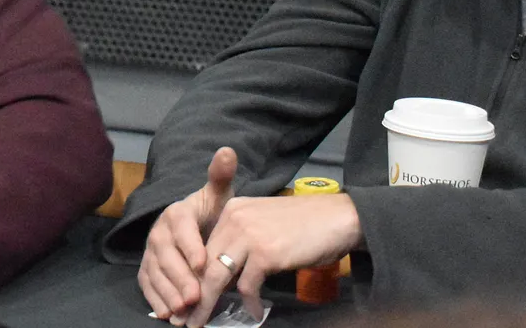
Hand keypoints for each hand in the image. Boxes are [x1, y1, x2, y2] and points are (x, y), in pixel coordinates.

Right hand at [138, 147, 235, 322]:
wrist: (193, 224)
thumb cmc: (209, 213)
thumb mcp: (218, 195)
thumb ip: (221, 176)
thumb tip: (228, 151)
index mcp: (177, 213)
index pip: (181, 228)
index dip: (191, 246)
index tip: (203, 263)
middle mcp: (159, 232)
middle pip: (166, 256)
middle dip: (180, 277)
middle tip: (195, 297)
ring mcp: (151, 252)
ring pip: (155, 272)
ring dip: (167, 292)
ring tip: (182, 310)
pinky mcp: (147, 268)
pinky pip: (146, 284)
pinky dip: (155, 299)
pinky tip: (167, 313)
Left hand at [186, 192, 361, 327]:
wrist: (339, 217)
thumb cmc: (305, 225)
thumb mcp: (263, 226)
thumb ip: (240, 244)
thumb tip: (224, 278)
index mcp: (231, 210)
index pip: (203, 248)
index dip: (193, 276)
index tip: (187, 298)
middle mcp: (234, 220)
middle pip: (204, 264)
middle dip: (194, 294)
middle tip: (185, 318)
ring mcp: (249, 236)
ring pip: (217, 276)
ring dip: (208, 304)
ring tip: (201, 324)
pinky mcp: (266, 253)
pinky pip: (247, 286)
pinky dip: (250, 303)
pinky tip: (255, 313)